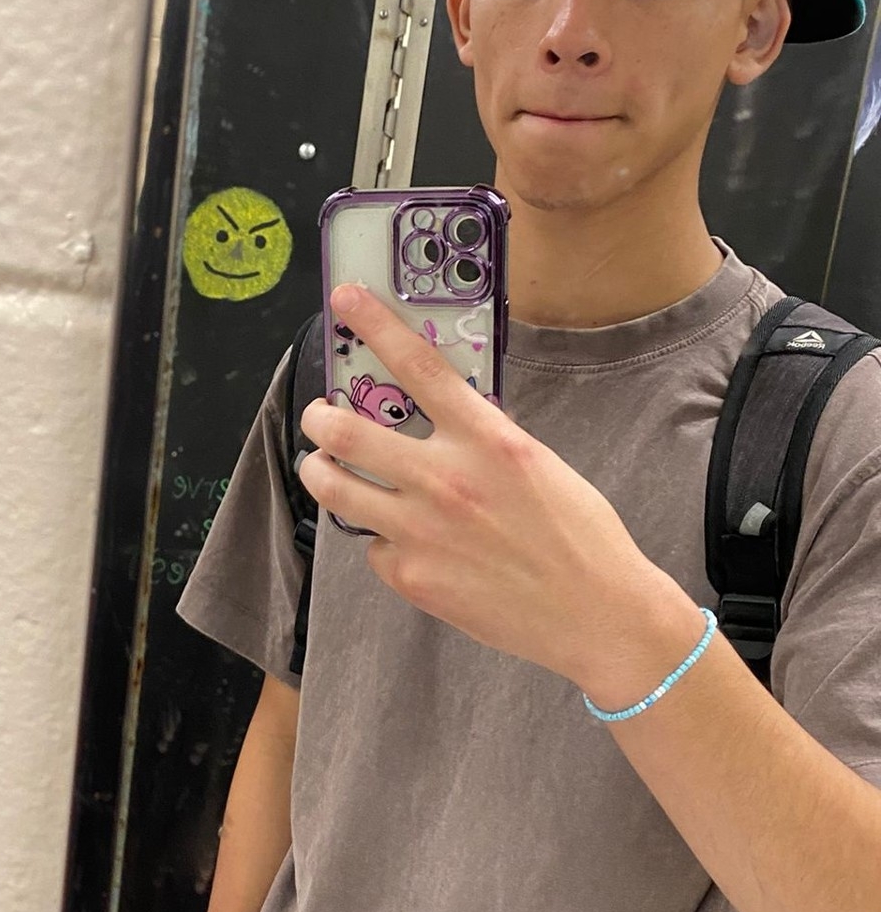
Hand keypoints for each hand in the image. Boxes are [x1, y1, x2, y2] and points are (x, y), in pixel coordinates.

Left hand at [299, 284, 695, 690]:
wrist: (594, 612)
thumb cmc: (577, 535)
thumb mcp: (535, 463)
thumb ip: (480, 438)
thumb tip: (437, 419)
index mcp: (486, 439)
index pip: (417, 366)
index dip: (375, 326)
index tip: (345, 299)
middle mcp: (445, 479)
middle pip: (346, 431)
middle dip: (318, 418)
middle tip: (318, 416)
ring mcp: (420, 531)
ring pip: (333, 486)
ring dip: (319, 470)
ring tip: (323, 467)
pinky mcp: (410, 576)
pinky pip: (371, 545)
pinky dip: (380, 540)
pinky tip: (406, 544)